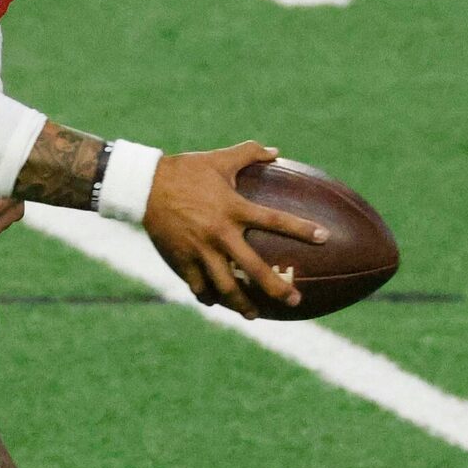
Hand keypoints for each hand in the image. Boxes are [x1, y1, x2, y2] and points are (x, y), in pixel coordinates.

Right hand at [140, 142, 326, 318]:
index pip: (275, 220)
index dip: (301, 229)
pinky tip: (216, 303)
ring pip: (226, 287)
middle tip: (294, 300)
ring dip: (242, 304)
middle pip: (254, 268)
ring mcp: (200, 251)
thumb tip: (277, 152)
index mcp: (233, 209)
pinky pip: (198, 286)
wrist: (144, 186)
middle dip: (276, 287)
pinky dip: (209, 297)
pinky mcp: (182, 261)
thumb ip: (250, 153)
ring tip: (254, 315)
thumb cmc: (185, 170)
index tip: (324, 238)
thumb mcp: (219, 158)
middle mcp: (220, 234)